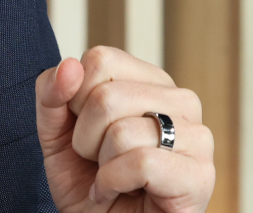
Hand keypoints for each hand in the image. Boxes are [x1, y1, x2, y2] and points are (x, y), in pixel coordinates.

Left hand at [36, 47, 215, 212]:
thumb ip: (52, 94)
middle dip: (85, 138)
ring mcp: (198, 137)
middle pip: (106, 96)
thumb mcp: (56, 134)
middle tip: (100, 161)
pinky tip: (118, 193)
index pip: (100, 58)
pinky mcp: (201, 175)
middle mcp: (181, 101)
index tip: (87, 129)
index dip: (75, 98)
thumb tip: (69, 64)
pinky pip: (140, 163)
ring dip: (101, 165)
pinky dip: (113, 183)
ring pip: (122, 132)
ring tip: (114, 178)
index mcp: (150, 80)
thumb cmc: (89, 181)